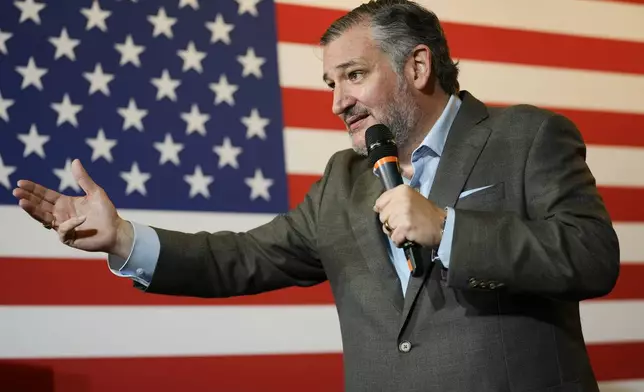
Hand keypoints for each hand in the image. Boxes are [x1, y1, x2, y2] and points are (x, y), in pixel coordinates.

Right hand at [12, 159, 133, 257]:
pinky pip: (64, 230)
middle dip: (28, 198)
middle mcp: (61, 214)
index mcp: (65, 203)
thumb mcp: (96, 192)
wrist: (116, 231)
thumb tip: (75, 161)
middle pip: (40, 205)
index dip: (33, 189)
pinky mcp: (69, 238)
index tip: (21, 182)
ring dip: (33, 211)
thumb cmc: (106, 212)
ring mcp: (63, 226)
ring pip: (44, 218)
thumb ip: (84, 179)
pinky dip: (70, 224)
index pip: (45, 195)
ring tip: (22, 203)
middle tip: (16, 191)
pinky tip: (80, 218)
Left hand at [373, 185, 446, 247]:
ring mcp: (402, 212)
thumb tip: (376, 207)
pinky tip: (409, 236)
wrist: (442, 226)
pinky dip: (400, 240)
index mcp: (401, 190)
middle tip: (405, 223)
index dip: (386, 211)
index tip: (396, 214)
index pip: (380, 202)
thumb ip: (394, 201)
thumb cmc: (427, 214)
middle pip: (382, 216)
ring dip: (395, 232)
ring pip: (387, 227)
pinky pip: (394, 237)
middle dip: (391, 223)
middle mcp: (400, 199)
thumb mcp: (410, 199)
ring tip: (408, 229)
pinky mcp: (405, 226)